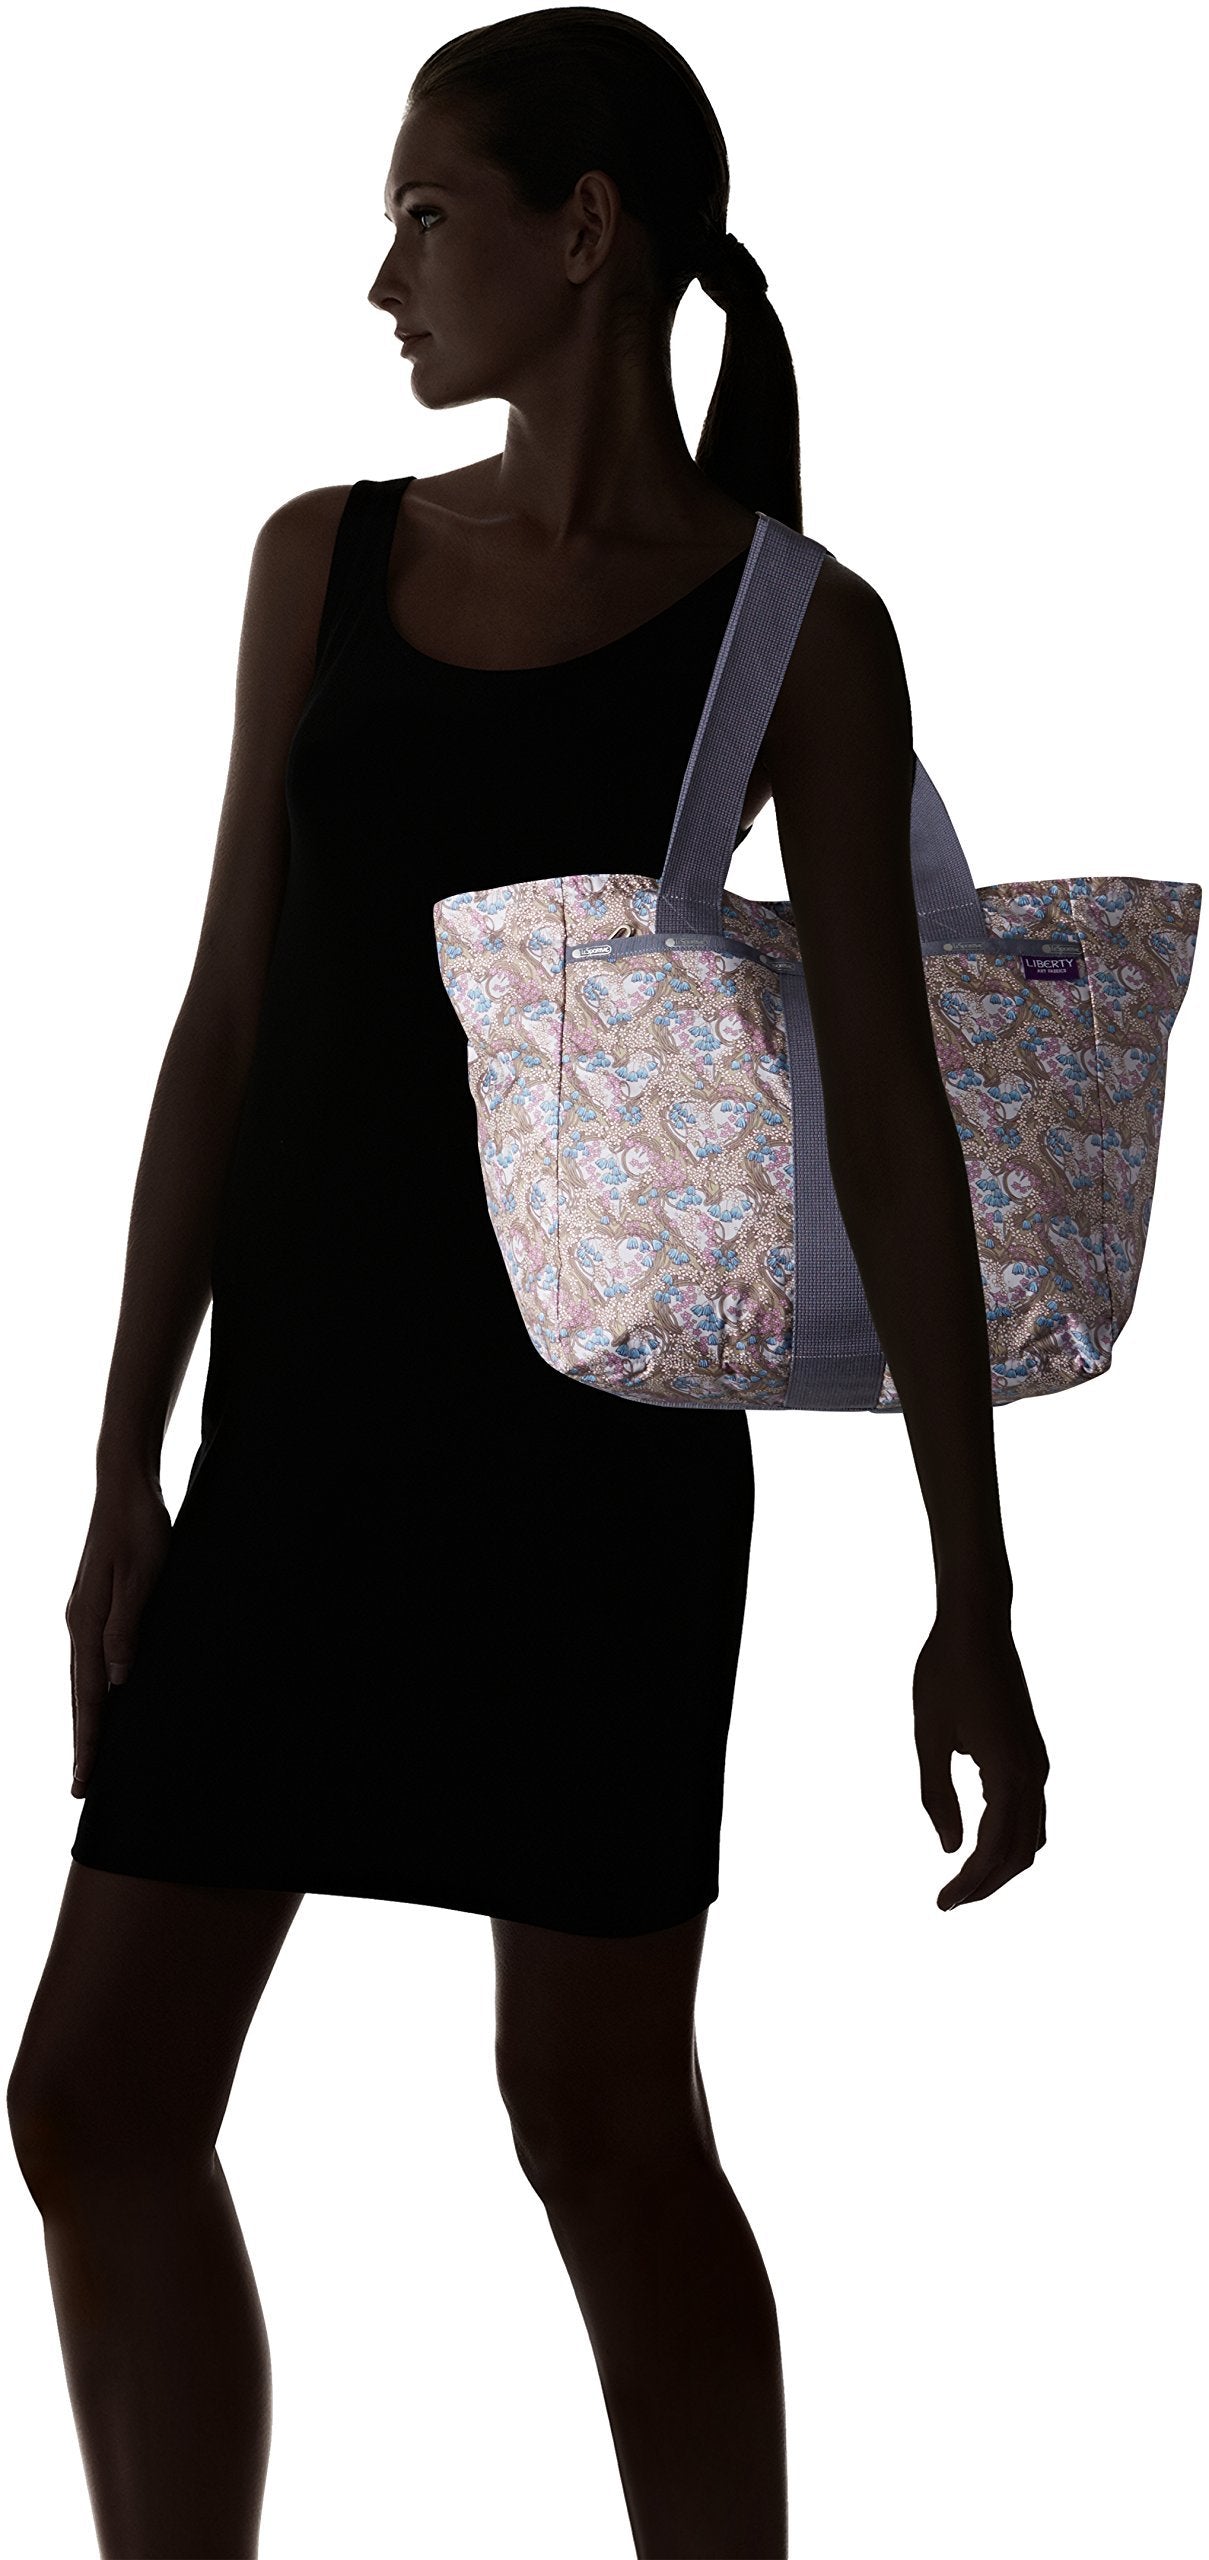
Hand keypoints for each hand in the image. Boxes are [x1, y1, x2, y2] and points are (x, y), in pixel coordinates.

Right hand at [66, 1472, 172, 1796]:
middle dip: (83, 1742)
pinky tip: (105, 1699)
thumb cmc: (140, 1530)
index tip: (86, 1781)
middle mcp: (79, 1625)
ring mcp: (84, 1616)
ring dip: (87, 1720)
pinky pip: (91, 1662)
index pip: (89, 1696)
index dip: (88, 1741)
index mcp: (87, 1624)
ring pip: (83, 1681)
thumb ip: (127, 1626)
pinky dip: (93, 1691)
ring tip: (91, 1756)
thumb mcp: (142, 1577)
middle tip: (82, 1788)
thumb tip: (118, 1678)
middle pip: (80, 1696)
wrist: (125, 1488)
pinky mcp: (96, 1607)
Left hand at [913, 1604, 1048, 1911]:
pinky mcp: (1031, 1751)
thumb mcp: (928, 1736)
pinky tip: (982, 1841)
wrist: (977, 1624)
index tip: (942, 1904)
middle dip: (987, 1884)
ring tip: (965, 1881)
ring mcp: (1036, 1761)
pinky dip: (1011, 1838)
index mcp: (1008, 1772)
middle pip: (1021, 1852)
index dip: (970, 1883)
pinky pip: (1031, 1811)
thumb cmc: (945, 1673)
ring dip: (1002, 1865)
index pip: (994, 1849)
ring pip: (1032, 1835)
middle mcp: (1033, 1773)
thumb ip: (936, 1795)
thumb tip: (948, 1848)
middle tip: (949, 1902)